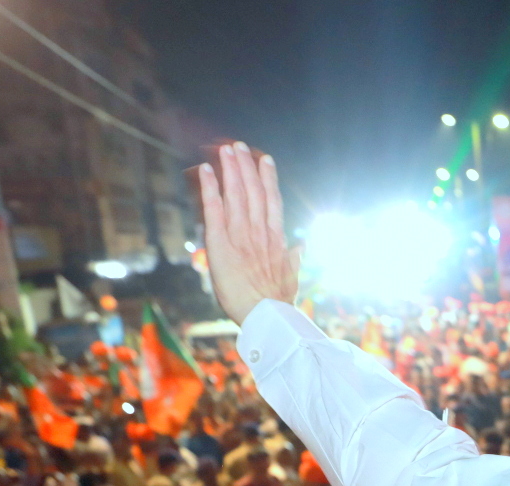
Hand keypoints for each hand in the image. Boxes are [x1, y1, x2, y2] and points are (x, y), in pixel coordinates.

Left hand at [197, 143, 299, 324]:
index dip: (268, 179)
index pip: (272, 201)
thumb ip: (294, 258)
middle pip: (253, 191)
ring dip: (230, 169)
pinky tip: (207, 170)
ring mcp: (240, 235)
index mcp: (276, 239)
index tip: (265, 160)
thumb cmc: (279, 302)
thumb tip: (302, 245)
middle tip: (239, 145)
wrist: (266, 316)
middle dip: (246, 166)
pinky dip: (210, 188)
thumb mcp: (292, 277)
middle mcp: (259, 231)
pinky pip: (213, 209)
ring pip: (236, 194)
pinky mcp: (220, 243)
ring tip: (226, 149)